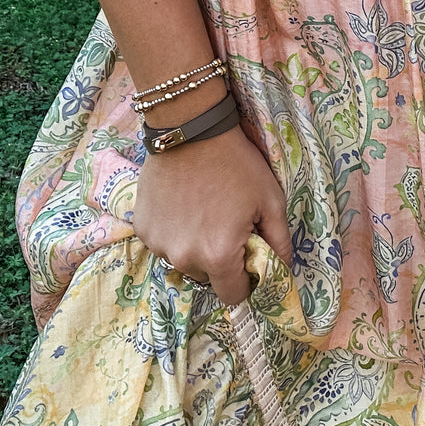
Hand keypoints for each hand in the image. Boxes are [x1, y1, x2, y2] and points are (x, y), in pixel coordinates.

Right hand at [133, 126, 292, 306]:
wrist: (191, 130)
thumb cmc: (236, 164)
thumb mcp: (271, 200)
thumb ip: (280, 242)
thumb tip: (282, 271)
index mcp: (219, 255)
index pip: (233, 295)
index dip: (245, 280)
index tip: (247, 259)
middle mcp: (184, 258)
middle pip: (207, 278)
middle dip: (219, 261)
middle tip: (226, 226)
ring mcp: (158, 244)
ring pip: (183, 261)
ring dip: (194, 247)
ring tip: (202, 211)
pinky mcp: (141, 229)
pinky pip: (163, 243)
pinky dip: (174, 232)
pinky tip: (181, 204)